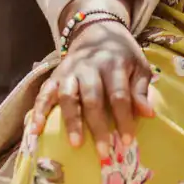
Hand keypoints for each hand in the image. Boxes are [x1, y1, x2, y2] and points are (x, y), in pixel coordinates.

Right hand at [32, 21, 156, 154]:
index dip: (123, 119)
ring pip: (68, 97)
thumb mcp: (139, 66)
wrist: (97, 31)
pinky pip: (44, 94)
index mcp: (113, 64)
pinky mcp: (54, 76)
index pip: (119, 95)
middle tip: (103, 152)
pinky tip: (35, 129)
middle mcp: (89, 67)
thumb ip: (142, 89)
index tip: (127, 141)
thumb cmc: (122, 55)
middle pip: (92, 99)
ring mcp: (69, 71)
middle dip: (98, 127)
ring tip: (75, 144)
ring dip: (71, 121)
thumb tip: (148, 114)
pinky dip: (38, 111)